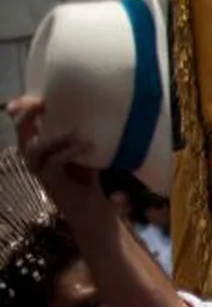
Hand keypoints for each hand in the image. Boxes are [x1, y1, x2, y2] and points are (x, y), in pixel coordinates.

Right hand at [6, 97, 110, 230]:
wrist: (94, 210)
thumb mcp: (83, 150)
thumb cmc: (88, 177)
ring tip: (75, 131)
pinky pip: (53, 164)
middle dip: (28, 115)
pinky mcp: (52, 183)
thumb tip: (91, 106)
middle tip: (43, 104)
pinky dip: (68, 152)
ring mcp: (41, 172)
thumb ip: (77, 133)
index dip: (23, 108)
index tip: (35, 96)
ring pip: (33, 149)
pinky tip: (86, 144)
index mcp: (40, 147)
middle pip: (21, 132)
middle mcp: (35, 159)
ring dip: (53, 137)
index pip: (24, 123)